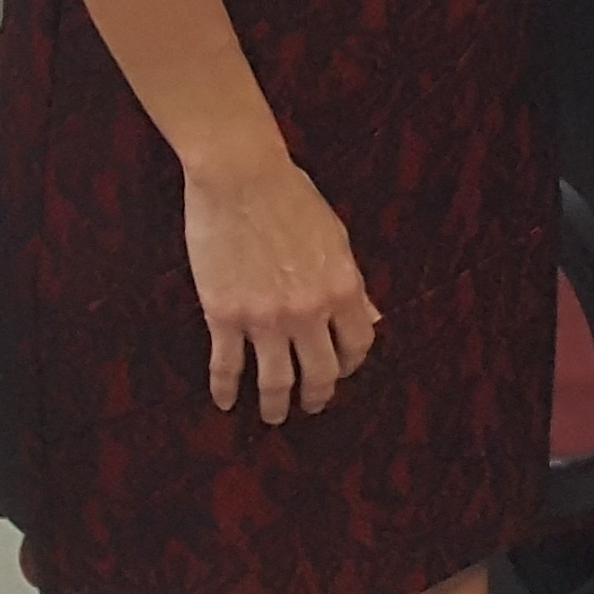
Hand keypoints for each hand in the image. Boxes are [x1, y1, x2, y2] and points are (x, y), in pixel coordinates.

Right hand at [179, 156, 379, 421]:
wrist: (241, 177)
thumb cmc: (291, 198)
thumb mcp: (336, 238)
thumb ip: (351, 283)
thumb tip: (369, 316)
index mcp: (342, 287)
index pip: (358, 343)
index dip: (352, 363)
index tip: (343, 369)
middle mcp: (308, 310)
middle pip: (321, 372)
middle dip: (318, 395)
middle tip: (312, 405)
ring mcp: (265, 317)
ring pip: (276, 380)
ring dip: (276, 405)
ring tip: (274, 416)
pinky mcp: (224, 315)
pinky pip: (227, 366)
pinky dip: (227, 389)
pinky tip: (226, 402)